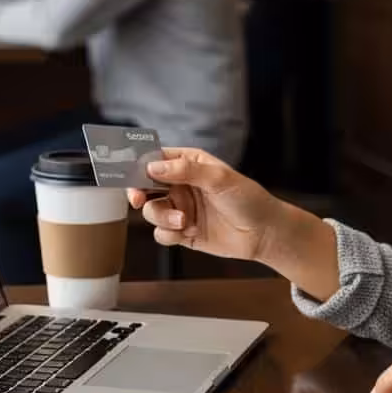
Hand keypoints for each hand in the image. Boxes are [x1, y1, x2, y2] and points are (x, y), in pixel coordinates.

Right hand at [128, 148, 283, 262]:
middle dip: (138, 193)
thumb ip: (186, 170)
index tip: (127, 173)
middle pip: (144, 185)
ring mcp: (180, 208)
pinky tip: (188, 232)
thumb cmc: (248, 198)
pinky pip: (161, 233)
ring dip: (162, 216)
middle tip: (138, 199)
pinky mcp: (182, 232)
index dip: (139, 164)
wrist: (264, 233)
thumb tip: (153, 167)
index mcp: (188, 163)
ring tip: (183, 221)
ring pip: (151, 211)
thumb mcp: (219, 178)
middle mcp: (180, 184)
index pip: (155, 159)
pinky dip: (169, 234)